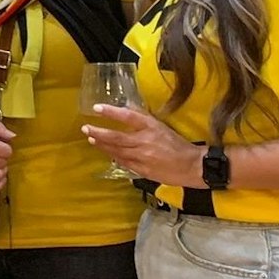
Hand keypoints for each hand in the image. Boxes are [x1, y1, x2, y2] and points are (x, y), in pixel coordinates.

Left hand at [82, 104, 203, 187]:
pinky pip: (124, 162)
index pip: (128, 116)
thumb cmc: (177, 144)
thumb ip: (144, 118)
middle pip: (116, 137)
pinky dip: (114, 156)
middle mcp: (144, 141)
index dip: (111, 112)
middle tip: (86, 128)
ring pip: (116, 151)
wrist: (192, 166)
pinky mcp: (142, 170)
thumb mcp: (161, 126)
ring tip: (91, 139)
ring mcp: (142, 157)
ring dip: (102, 145)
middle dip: (99, 132)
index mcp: (151, 127)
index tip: (96, 108)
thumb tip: (127, 108)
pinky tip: (107, 153)